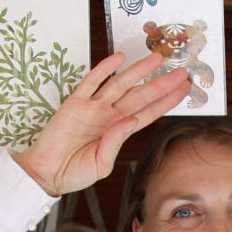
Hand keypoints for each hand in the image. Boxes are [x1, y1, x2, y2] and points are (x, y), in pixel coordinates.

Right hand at [13, 52, 188, 196]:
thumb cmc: (74, 173)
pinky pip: (91, 82)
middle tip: (180, 72)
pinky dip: (104, 69)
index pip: (149, 113)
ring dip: (139, 71)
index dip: (166, 101)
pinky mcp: (74, 103)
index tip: (184, 90)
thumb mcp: (101, 164)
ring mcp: (93, 107)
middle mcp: (109, 116)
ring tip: (157, 58)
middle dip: (161, 84)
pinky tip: (118, 58)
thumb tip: (130, 120)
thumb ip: (116, 142)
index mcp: (119, 132)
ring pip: (120, 84)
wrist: (47, 173)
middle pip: (140, 95)